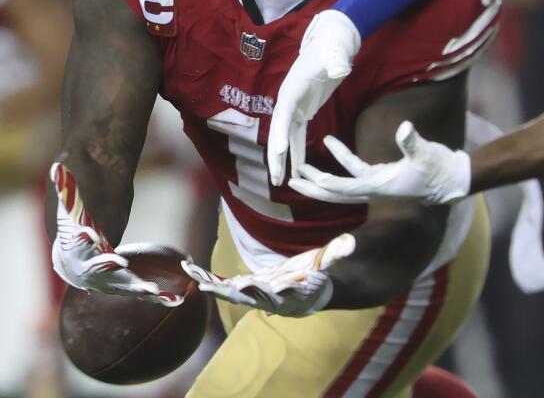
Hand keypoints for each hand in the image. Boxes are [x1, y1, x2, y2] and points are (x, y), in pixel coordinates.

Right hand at [49, 163, 181, 305]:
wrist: (72, 263)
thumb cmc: (74, 232)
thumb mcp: (71, 210)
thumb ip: (67, 190)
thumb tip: (58, 166)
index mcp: (77, 250)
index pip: (79, 243)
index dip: (85, 238)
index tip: (92, 234)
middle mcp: (91, 271)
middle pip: (100, 269)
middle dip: (109, 267)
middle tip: (121, 264)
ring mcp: (108, 282)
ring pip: (124, 286)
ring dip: (140, 288)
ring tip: (156, 290)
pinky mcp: (125, 288)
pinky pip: (141, 293)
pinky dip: (158, 297)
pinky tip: (177, 300)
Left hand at [183, 233, 355, 316]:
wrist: (311, 292)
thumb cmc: (321, 277)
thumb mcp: (329, 264)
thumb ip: (337, 255)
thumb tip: (352, 243)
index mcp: (287, 295)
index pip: (274, 293)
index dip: (262, 290)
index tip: (250, 284)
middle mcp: (267, 299)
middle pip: (244, 297)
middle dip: (225, 292)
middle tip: (205, 286)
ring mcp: (254, 295)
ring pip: (228, 292)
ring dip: (210, 284)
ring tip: (192, 273)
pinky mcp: (245, 288)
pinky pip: (223, 285)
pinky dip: (208, 277)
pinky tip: (191, 268)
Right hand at [267, 10, 361, 185]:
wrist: (331, 43)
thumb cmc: (332, 48)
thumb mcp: (335, 54)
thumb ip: (336, 63)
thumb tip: (340, 69)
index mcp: (292, 89)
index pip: (282, 116)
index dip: (278, 135)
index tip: (279, 154)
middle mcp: (288, 101)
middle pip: (278, 133)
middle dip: (276, 157)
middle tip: (276, 179)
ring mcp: (294, 107)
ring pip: (285, 139)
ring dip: (284, 160)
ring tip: (281, 183)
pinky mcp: (303, 112)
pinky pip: (298, 137)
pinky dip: (297, 153)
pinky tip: (298, 170)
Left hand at [289, 121, 470, 205]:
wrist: (452, 181)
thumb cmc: (439, 169)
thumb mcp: (427, 153)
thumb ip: (413, 142)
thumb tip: (405, 127)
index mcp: (379, 187)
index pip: (344, 187)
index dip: (323, 182)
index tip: (303, 176)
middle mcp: (373, 190)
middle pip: (334, 193)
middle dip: (312, 187)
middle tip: (289, 179)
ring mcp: (376, 185)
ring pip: (341, 185)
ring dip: (320, 176)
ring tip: (300, 167)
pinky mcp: (381, 177)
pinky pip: (354, 170)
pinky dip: (341, 158)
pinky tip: (330, 143)